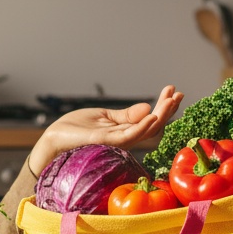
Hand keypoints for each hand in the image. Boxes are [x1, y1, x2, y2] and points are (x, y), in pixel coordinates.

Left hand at [28, 85, 183, 175]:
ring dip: (160, 115)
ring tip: (172, 101)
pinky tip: (152, 117)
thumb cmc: (75, 130)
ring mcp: (115, 143)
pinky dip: (141, 127)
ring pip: (145, 131)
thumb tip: (148, 107)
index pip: (149, 120)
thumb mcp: (104, 117)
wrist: (53, 140)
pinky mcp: (104, 142)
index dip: (163, 107)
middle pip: (152, 126)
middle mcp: (123, 140)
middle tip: (179, 93)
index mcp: (123, 132)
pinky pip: (128, 136)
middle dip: (167, 109)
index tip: (173, 91)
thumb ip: (126, 116)